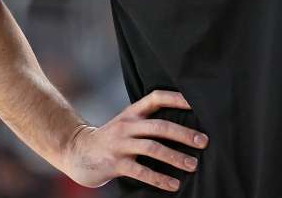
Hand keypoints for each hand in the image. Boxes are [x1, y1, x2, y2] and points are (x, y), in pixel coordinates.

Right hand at [59, 89, 208, 192]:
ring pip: (152, 148)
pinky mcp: (115, 163)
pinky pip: (141, 171)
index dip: (177, 98)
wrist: (78, 152)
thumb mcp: (127, 124)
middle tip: (204, 141)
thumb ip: (148, 122)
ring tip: (193, 165)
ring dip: (175, 157)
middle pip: (159, 126)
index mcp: (132, 112)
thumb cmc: (112, 138)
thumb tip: (185, 126)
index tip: (198, 103)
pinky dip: (159, 178)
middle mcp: (127, 125)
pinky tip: (173, 184)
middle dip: (184, 134)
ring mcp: (120, 144)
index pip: (156, 97)